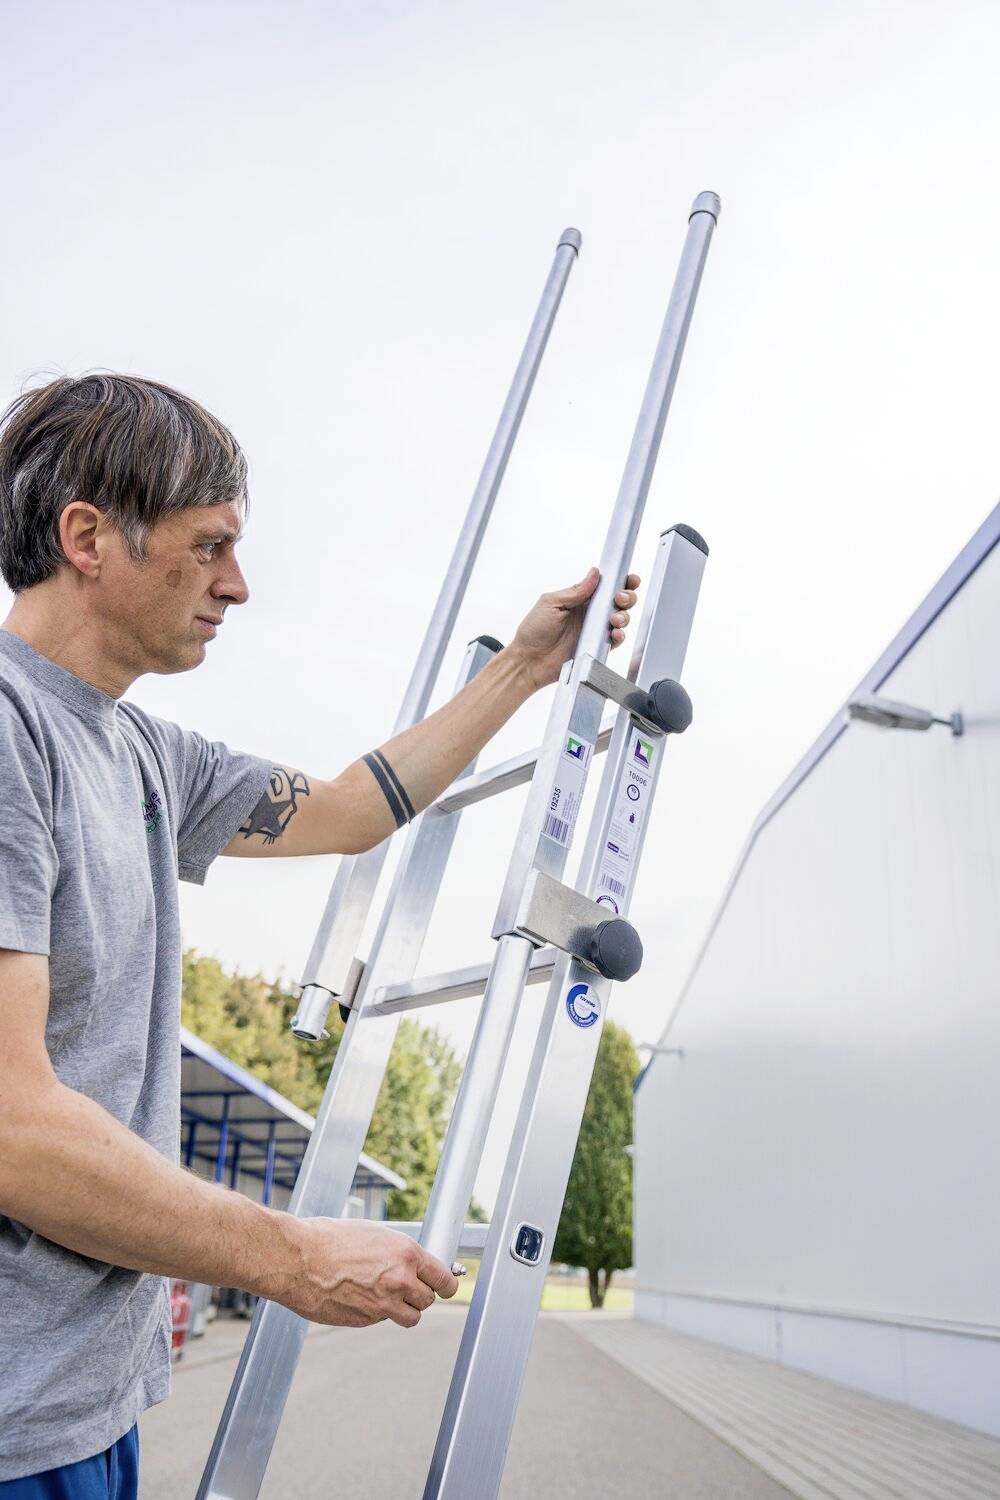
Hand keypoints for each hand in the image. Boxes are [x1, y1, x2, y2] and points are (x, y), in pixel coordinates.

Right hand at [277, 1218, 458, 1328]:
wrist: (296, 1259)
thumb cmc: (328, 1239)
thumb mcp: (372, 1234)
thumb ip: (397, 1252)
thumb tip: (414, 1263)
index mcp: (405, 1253)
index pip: (443, 1279)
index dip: (446, 1285)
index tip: (446, 1287)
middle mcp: (399, 1280)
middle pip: (428, 1300)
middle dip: (419, 1295)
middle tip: (405, 1287)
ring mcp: (383, 1305)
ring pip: (410, 1317)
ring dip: (403, 1310)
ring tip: (385, 1296)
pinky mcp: (365, 1321)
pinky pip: (382, 1320)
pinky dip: (376, 1313)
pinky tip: (358, 1297)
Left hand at [509, 568, 640, 689]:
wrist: (529, 661)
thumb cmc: (533, 632)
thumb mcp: (551, 603)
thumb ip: (575, 591)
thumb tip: (594, 574)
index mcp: (580, 599)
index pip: (605, 586)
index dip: (621, 581)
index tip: (629, 579)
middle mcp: (590, 614)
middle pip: (619, 601)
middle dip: (627, 596)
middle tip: (620, 598)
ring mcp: (595, 631)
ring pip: (621, 619)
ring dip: (624, 616)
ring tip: (615, 618)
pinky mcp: (596, 648)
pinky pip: (615, 641)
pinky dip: (620, 636)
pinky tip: (614, 633)